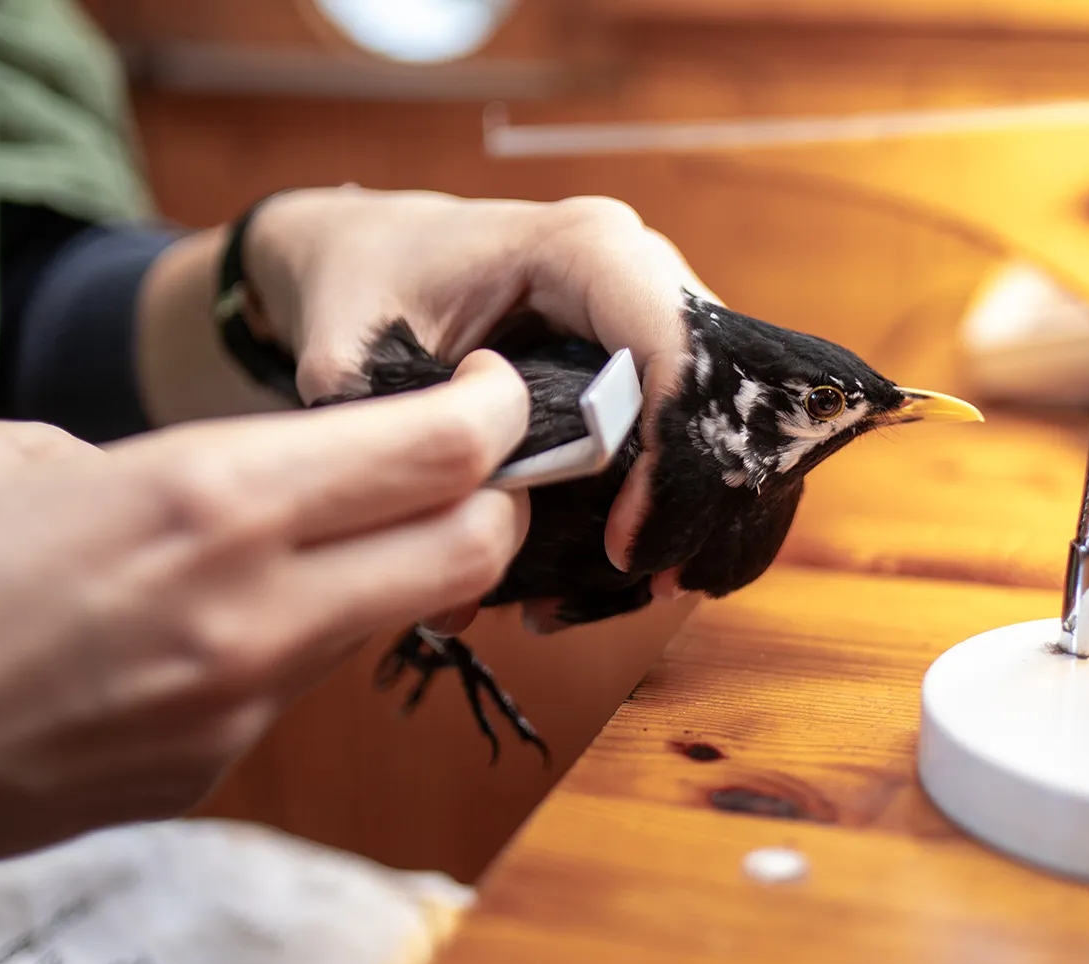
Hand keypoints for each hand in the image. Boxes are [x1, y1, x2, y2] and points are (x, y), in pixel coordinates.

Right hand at [0, 351, 527, 870]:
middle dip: (496, 496)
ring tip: (312, 533)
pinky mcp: (203, 772)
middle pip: (468, 548)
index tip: (494, 390)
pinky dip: (289, 634)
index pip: (436, 450)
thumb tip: (186, 471)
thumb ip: (134, 453)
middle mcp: (250, 613)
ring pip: (384, 615)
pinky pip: (291, 684)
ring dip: (386, 564)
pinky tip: (206, 620)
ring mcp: (236, 709)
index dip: (496, 411)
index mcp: (205, 497)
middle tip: (468, 461)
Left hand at [137, 190, 714, 632]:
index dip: (670, 460)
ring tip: (634, 590)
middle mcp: (646, 274)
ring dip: (701, 521)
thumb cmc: (365, 285)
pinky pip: (708, 444)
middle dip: (701, 506)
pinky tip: (626, 572)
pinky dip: (685, 515)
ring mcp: (663, 318)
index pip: (676, 354)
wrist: (374, 251)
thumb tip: (463, 567)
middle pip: (731, 397)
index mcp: (585, 249)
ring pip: (737, 428)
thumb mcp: (351, 355)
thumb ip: (403, 445)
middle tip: (648, 584)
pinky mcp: (661, 364)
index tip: (622, 548)